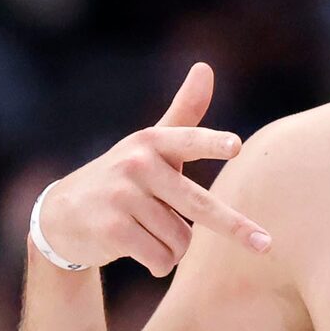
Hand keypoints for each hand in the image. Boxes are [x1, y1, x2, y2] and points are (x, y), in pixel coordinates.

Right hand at [33, 64, 268, 275]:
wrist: (63, 215)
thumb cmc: (124, 177)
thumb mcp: (151, 144)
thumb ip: (184, 112)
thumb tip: (205, 66)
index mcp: (152, 143)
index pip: (187, 140)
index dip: (211, 143)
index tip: (234, 146)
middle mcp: (137, 165)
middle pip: (198, 205)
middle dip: (235, 228)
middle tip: (266, 244)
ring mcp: (122, 197)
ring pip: (181, 240)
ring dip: (174, 248)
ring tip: (148, 234)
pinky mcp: (112, 230)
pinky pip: (160, 258)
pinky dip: (158, 263)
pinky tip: (138, 251)